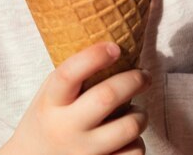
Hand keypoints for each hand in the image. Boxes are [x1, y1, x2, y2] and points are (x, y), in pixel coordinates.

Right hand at [5, 42, 150, 154]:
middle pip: (107, 97)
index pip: (68, 74)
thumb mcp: (49, 96)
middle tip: (144, 75)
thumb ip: (73, 76)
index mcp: (51, 103)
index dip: (93, 57)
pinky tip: (128, 138)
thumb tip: (113, 47)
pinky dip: (137, 142)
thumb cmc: (48, 121)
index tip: (114, 47)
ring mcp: (83, 153)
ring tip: (137, 111)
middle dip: (134, 80)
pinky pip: (134, 152)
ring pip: (128, 127)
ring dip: (140, 114)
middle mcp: (66, 129)